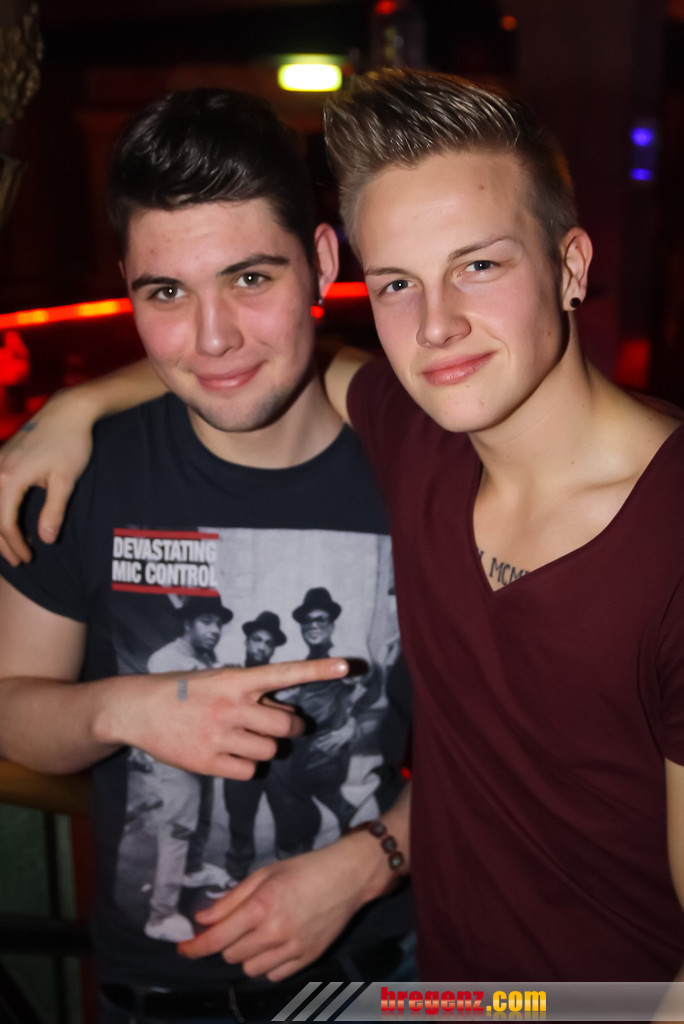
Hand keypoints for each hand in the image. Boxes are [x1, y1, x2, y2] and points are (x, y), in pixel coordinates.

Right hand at [0, 390, 94, 564]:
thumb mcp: (66, 481)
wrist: (69, 411)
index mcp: (10, 479)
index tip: (28, 558)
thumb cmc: (71, 444)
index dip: (15, 545)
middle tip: (18, 560)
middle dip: (2, 542)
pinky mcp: (2, 456)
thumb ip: (54, 511)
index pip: (5, 524)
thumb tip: (46, 540)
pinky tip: (8, 517)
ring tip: (10, 544)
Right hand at [99, 658, 348, 779]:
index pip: (285, 672)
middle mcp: (232, 707)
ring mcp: (221, 736)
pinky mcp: (208, 762)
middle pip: (287, 726)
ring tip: (243, 738)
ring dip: (265, 747)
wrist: (138, 710)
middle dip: (290, 728)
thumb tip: (284, 713)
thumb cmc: (183, 691)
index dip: (318, 669)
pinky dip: (245, 766)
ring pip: (270, 751)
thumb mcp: (218, 680)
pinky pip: (248, 771)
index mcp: (236, 680)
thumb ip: (251, 694)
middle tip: (281, 725)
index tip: (347, 665)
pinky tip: (228, 754)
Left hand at [178, 836, 372, 979]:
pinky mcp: (306, 959)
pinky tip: (275, 944)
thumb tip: (202, 919)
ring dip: (246, 954)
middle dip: (226, 941)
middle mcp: (274, 932)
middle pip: (230, 954)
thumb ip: (231, 899)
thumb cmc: (303, 869)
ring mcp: (292, 949)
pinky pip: (273, 975)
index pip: (216, 939)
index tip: (183, 948)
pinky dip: (267, 964)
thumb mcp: (264, 874)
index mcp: (260, 907)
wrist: (346, 877)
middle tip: (237, 923)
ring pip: (250, 968)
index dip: (194, 947)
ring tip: (258, 933)